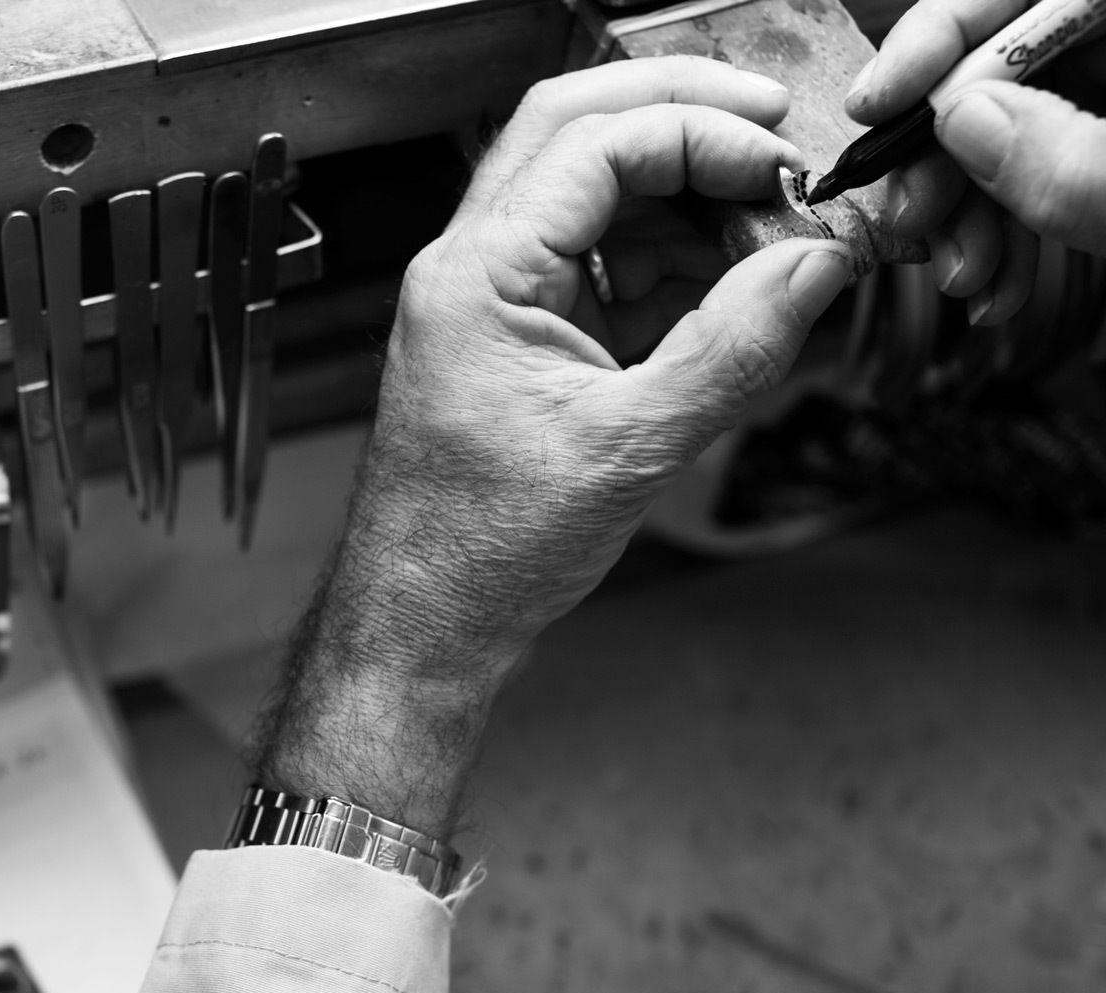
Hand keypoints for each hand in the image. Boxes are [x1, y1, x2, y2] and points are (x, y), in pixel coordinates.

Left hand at [253, 57, 852, 835]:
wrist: (428, 623)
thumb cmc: (482, 550)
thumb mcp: (632, 447)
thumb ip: (733, 347)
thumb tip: (815, 264)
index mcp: (476, 275)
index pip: (593, 144)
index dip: (700, 135)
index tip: (780, 165)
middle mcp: (473, 269)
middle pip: (577, 133)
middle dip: (682, 118)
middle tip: (776, 130)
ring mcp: (495, 300)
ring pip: (592, 196)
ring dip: (683, 197)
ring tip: (767, 235)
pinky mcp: (522, 339)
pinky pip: (601, 264)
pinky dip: (668, 261)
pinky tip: (729, 287)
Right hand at [845, 0, 1105, 323]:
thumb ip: (1075, 161)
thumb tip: (968, 122)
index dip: (936, 37)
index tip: (875, 106)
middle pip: (997, 69)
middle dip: (942, 152)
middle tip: (916, 216)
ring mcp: (1105, 116)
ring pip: (1006, 137)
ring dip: (964, 216)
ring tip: (964, 274)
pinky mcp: (1098, 172)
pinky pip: (1038, 186)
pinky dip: (1005, 242)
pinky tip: (995, 288)